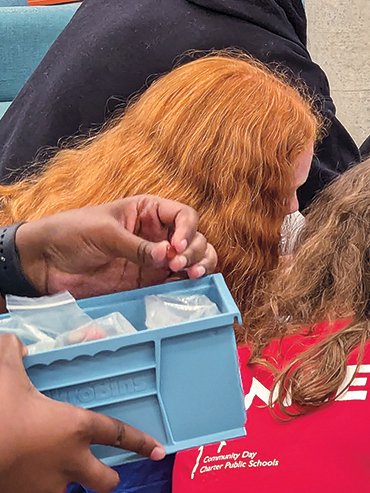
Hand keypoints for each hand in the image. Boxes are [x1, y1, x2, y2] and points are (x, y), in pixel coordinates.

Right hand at [0, 334, 164, 492]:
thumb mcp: (7, 375)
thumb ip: (15, 354)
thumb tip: (16, 343)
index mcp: (76, 428)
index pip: (120, 435)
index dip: (141, 443)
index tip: (156, 451)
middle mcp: (70, 461)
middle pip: (105, 481)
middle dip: (109, 480)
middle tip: (106, 476)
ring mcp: (47, 486)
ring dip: (68, 487)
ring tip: (59, 479)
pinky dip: (36, 489)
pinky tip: (27, 480)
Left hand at [17, 196, 217, 298]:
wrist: (42, 263)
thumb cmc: (70, 234)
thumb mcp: (104, 233)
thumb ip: (136, 246)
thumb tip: (166, 255)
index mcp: (148, 211)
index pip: (183, 215)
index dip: (187, 229)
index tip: (176, 246)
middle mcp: (157, 233)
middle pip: (194, 238)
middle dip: (194, 250)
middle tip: (180, 264)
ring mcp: (154, 259)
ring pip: (192, 260)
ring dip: (200, 265)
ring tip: (194, 275)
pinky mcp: (147, 281)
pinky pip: (175, 281)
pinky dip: (186, 284)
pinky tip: (186, 286)